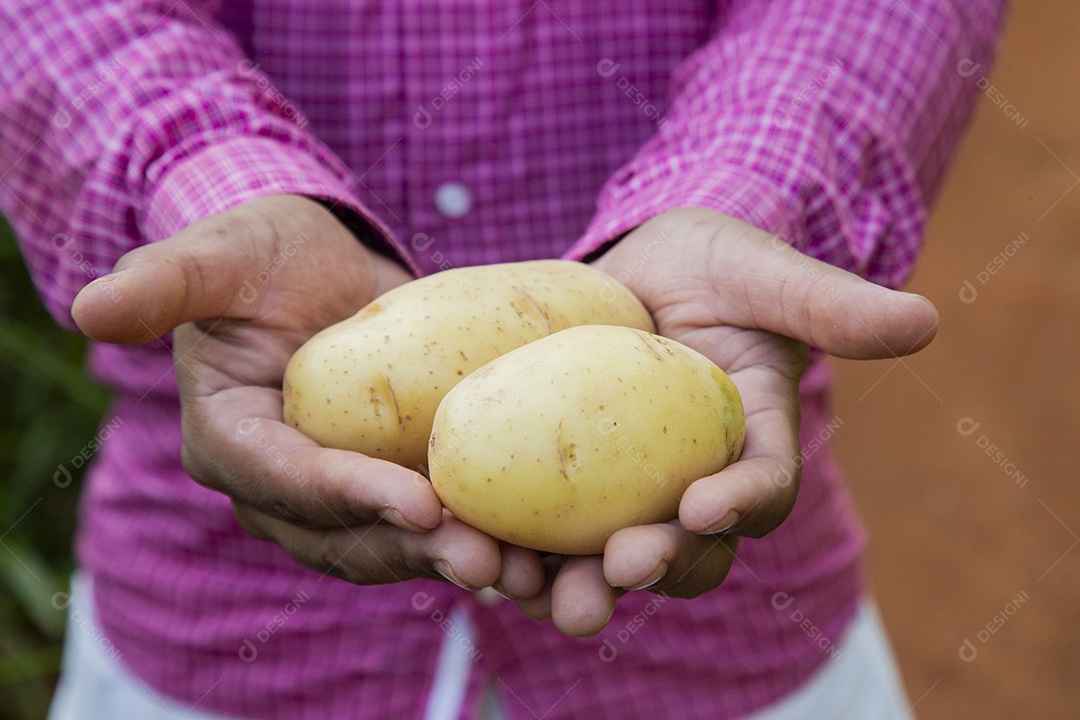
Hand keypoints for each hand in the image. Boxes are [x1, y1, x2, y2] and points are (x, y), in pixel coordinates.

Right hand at [70, 194, 544, 597]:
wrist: (320, 266)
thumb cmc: (262, 253)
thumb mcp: (219, 256)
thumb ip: (166, 282)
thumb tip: (91, 308)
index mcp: (228, 436)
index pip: (283, 478)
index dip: (345, 494)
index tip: (419, 501)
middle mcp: (277, 483)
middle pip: (340, 536)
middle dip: (410, 551)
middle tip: (485, 559)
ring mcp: (333, 492)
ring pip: (387, 547)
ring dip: (451, 561)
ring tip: (521, 569)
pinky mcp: (384, 484)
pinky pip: (423, 526)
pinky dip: (470, 537)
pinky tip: (533, 547)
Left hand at [516, 207, 938, 635]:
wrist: (641, 267)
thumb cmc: (714, 264)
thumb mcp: (765, 273)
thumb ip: (830, 303)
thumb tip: (925, 320)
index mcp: (750, 440)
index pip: (761, 487)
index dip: (741, 504)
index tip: (705, 506)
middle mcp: (691, 480)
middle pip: (683, 550)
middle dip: (652, 569)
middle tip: (615, 573)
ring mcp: (625, 488)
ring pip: (606, 557)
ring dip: (570, 581)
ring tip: (530, 587)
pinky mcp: (562, 482)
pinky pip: (541, 526)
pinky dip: (511, 545)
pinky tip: (473, 548)